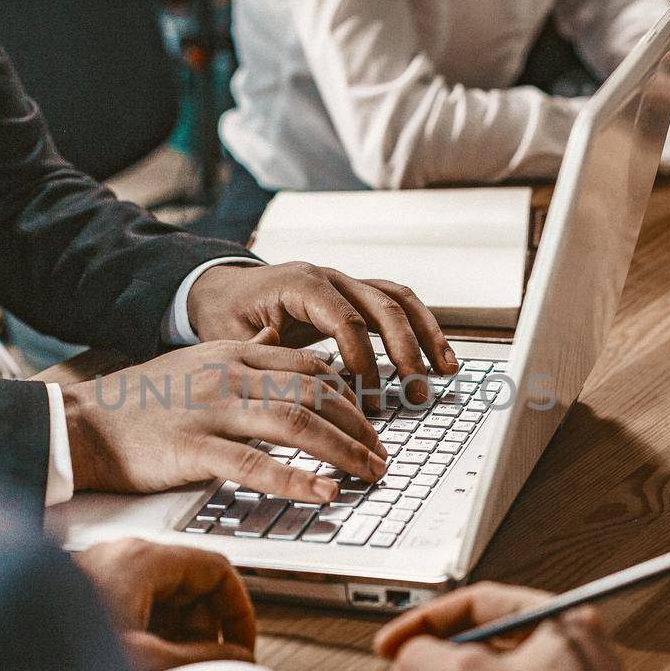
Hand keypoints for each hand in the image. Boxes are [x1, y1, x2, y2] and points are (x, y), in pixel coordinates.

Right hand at [62, 329, 387, 499]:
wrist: (81, 423)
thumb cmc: (138, 401)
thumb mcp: (195, 359)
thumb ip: (241, 348)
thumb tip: (275, 333)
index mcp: (232, 354)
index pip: (308, 366)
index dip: (348, 394)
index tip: (370, 420)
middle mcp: (229, 375)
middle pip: (313, 395)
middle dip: (358, 425)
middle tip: (382, 454)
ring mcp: (212, 410)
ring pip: (296, 424)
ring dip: (343, 450)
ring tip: (371, 472)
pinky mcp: (194, 448)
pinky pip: (256, 465)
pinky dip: (297, 479)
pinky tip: (325, 492)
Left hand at [75, 538, 257, 670]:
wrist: (0, 659)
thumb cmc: (60, 652)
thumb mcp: (147, 661)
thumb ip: (201, 661)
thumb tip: (234, 662)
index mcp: (142, 560)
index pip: (216, 569)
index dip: (239, 609)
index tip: (241, 643)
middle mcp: (122, 558)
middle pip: (190, 585)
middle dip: (205, 629)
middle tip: (205, 665)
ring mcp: (102, 574)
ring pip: (162, 599)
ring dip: (176, 635)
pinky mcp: (85, 594)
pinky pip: (136, 608)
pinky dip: (149, 636)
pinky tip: (140, 669)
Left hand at [185, 262, 458, 403]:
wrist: (224, 289)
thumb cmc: (226, 316)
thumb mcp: (231, 339)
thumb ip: (263, 359)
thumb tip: (296, 388)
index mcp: (299, 284)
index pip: (343, 317)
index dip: (360, 355)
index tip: (368, 392)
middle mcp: (329, 277)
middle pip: (380, 305)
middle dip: (404, 350)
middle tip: (415, 389)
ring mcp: (346, 283)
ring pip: (398, 300)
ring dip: (425, 335)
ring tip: (445, 370)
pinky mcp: (356, 295)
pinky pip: (397, 304)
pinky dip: (421, 328)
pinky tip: (438, 357)